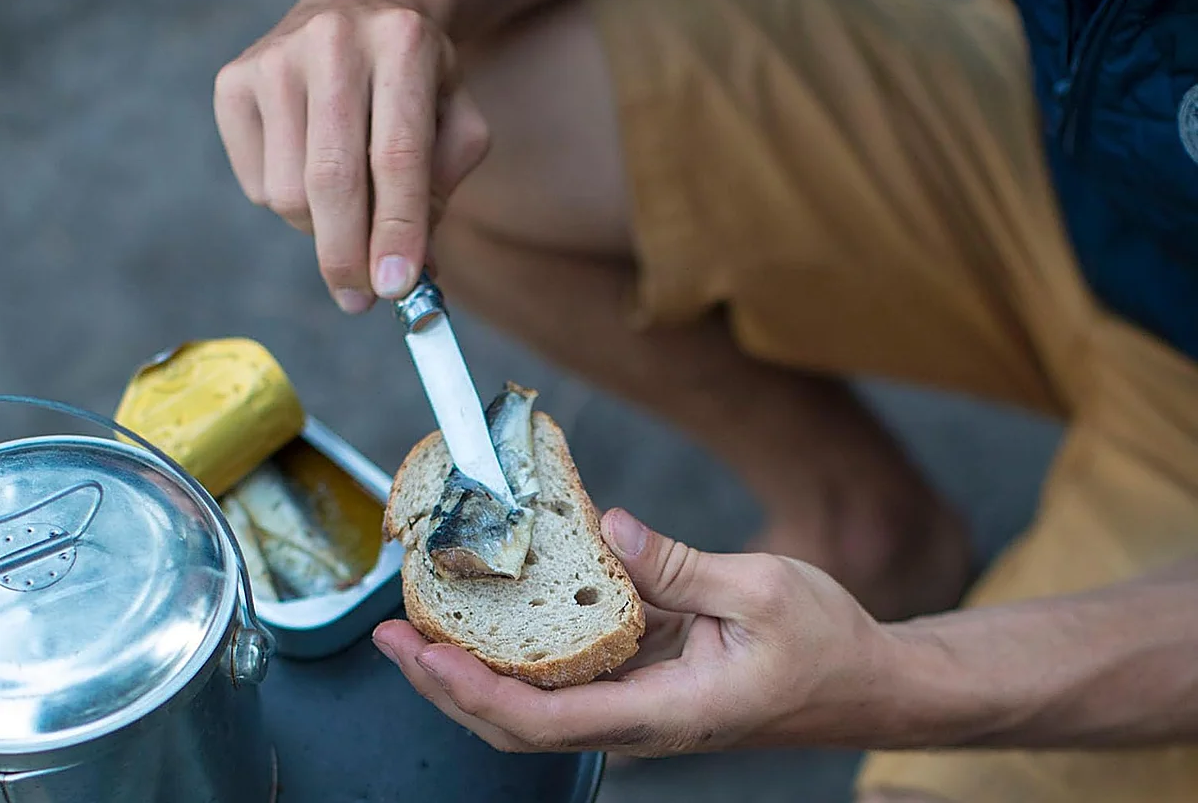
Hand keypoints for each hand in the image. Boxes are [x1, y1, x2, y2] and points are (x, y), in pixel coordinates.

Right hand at [214, 0, 489, 312]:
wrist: (356, 9)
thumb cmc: (416, 83)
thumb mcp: (454, 121)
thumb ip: (441, 193)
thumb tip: (414, 273)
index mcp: (402, 45)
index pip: (397, 157)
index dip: (396, 231)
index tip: (395, 289)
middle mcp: (332, 42)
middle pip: (331, 180)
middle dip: (347, 255)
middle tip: (361, 301)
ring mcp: (273, 59)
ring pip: (288, 193)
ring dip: (323, 230)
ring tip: (352, 210)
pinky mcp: (232, 81)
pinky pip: (256, 184)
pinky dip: (289, 205)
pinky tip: (312, 172)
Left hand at [372, 509, 899, 756]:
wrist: (864, 681)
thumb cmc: (825, 644)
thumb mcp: (764, 591)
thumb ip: (682, 566)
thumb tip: (612, 531)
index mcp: (668, 712)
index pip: (548, 720)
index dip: (474, 691)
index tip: (421, 653)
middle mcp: (642, 721)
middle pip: (520, 724)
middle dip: (446, 686)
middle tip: (391, 634)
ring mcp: (639, 707)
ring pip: (534, 708)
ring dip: (471, 672)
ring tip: (420, 627)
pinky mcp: (644, 684)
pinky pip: (566, 680)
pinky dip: (517, 655)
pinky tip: (493, 619)